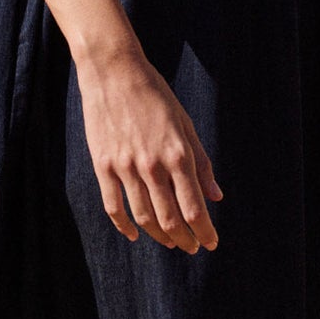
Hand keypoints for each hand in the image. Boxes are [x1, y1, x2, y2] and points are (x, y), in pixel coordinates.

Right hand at [75, 45, 222, 251]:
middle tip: (192, 247)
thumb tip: (215, 196)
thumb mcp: (185, 125)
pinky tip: (136, 235)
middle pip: (171, 219)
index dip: (205, 231)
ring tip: (170, 242)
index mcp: (178, 155)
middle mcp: (153, 165)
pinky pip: (114, 207)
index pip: (194, 208)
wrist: (114, 71)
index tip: (211, 243)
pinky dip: (125, 227)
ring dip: (160, 236)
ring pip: (144, 217)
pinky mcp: (104, 166)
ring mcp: (126, 168)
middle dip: (184, 239)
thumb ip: (201, 163)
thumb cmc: (155, 95)